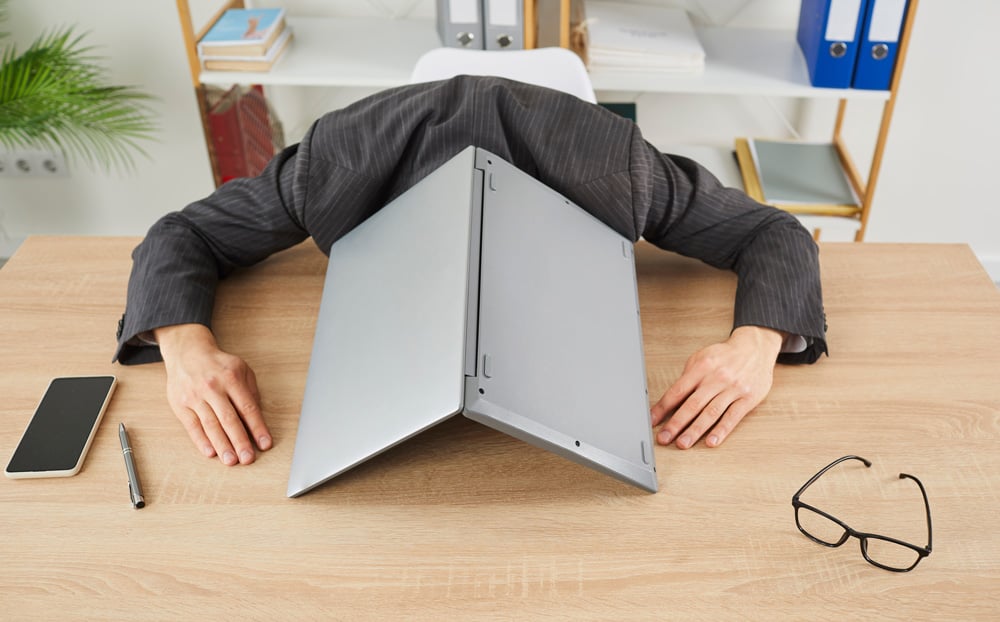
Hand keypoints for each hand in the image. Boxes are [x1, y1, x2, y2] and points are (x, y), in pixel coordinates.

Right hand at [155, 324, 271, 464]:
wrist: (187, 353)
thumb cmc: (218, 365)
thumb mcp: (241, 369)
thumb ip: (251, 392)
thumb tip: (258, 418)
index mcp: (231, 378)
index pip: (248, 408)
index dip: (257, 428)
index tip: (265, 444)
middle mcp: (212, 387)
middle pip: (229, 419)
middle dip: (240, 441)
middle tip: (248, 458)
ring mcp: (194, 397)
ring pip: (210, 425)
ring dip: (222, 445)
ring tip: (231, 461)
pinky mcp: (180, 405)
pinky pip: (192, 426)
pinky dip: (201, 441)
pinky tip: (211, 452)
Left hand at [650, 326, 784, 448]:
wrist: (755, 347)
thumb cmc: (725, 356)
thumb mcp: (702, 358)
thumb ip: (688, 378)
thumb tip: (671, 400)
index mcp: (701, 367)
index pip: (677, 391)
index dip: (663, 407)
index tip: (652, 421)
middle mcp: (716, 378)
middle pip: (692, 404)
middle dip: (676, 423)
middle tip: (664, 438)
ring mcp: (733, 389)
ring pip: (711, 413)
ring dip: (695, 430)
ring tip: (683, 443)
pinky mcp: (748, 398)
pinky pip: (732, 417)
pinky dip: (721, 430)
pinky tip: (711, 441)